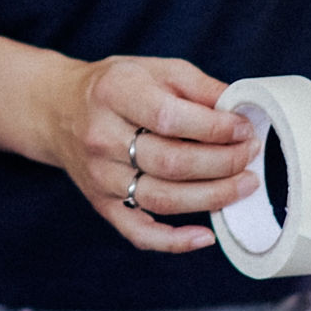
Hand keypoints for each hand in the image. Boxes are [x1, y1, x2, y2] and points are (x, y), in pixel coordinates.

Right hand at [37, 55, 256, 254]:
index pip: (171, 118)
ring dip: (212, 197)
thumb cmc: (116, 86)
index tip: (244, 129)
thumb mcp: (156, 69)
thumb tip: (243, 109)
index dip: (215, 128)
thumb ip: (200, 87)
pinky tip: (205, 236)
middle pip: (171, 163)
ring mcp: (100, 176)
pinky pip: (138, 232)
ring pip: (162, 199)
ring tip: (245, 185)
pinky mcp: (102, 204)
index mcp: (115, 93)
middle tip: (251, 156)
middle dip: (222, 163)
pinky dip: (174, 241)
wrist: (58, 109)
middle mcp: (101, 137)